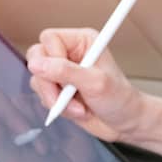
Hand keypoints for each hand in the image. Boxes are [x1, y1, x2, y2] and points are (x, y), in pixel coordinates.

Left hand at [0, 85, 97, 161]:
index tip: (1, 133)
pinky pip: (42, 100)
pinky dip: (50, 122)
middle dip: (12, 118)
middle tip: (28, 137)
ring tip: (47, 147)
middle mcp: (8, 112)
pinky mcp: (48, 100)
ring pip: (20, 101)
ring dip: (35, 127)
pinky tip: (57, 137)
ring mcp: (28, 104)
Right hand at [26, 27, 150, 143]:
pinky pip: (42, 95)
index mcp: (82, 41)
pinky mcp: (58, 89)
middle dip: (49, 83)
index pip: (49, 38)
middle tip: (64, 98)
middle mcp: (70, 53)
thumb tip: (36, 64)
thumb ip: (64, 71)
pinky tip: (76, 111)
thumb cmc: (119, 98)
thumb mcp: (94, 83)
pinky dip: (56, 107)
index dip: (52, 58)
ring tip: (79, 108)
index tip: (66, 78)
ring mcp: (62, 72)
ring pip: (38, 79)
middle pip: (37, 57)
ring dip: (55, 98)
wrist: (125, 123)